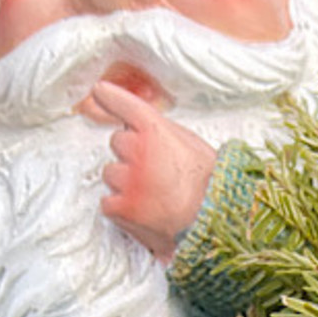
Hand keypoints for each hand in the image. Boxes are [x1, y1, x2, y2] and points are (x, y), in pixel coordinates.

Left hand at [89, 79, 217, 263]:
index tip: (100, 92)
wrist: (217, 224)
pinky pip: (109, 203)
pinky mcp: (122, 209)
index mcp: (155, 131)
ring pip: (111, 174)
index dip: (109, 97)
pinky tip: (143, 212)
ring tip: (152, 196)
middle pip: (118, 143)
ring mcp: (127, 181)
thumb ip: (164, 133)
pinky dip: (122, 208)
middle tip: (154, 171)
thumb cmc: (212, 187)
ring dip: (125, 183)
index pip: (125, 106)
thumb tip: (150, 133)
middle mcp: (137, 151)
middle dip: (131, 154)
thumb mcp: (192, 146)